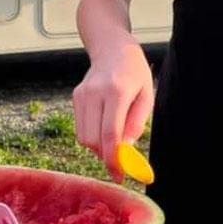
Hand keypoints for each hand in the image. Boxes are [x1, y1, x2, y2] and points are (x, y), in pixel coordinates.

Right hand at [72, 47, 153, 181]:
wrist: (112, 47)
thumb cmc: (135, 72)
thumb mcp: (146, 95)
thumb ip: (136, 123)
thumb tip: (125, 150)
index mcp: (116, 91)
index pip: (110, 133)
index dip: (114, 159)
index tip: (119, 176)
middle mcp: (95, 92)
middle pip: (93, 139)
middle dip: (105, 157)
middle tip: (119, 164)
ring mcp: (82, 94)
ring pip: (83, 137)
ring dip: (98, 148)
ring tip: (113, 141)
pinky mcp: (76, 96)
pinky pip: (80, 127)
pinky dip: (92, 136)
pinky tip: (104, 127)